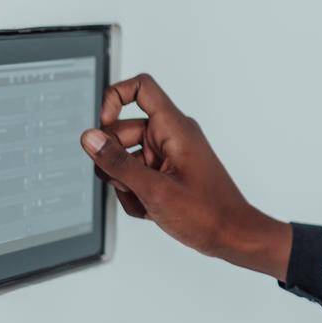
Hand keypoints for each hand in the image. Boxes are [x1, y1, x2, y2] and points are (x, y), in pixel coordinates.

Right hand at [79, 73, 291, 281]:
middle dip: (115, 162)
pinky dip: (136, 193)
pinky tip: (151, 209)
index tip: (101, 127)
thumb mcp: (153, 189)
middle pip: (121, 131)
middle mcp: (171, 135)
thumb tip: (90, 138)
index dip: (114, 98)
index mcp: (174, 127)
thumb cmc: (206, 212)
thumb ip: (117, 163)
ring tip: (145, 202)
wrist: (230, 235)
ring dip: (125, 184)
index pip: (141, 87)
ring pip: (125, 158)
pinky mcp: (166, 171)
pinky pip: (136, 175)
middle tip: (127, 185)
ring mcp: (168, 154)